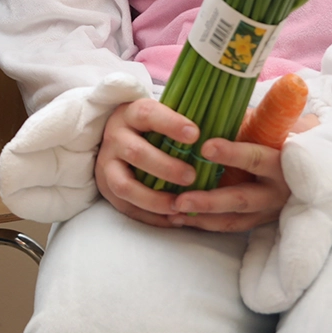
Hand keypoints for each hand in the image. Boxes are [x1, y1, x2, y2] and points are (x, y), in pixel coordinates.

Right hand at [94, 97, 202, 226]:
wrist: (114, 140)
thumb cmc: (149, 128)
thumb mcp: (159, 117)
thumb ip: (183, 124)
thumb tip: (224, 132)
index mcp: (131, 114)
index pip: (147, 114)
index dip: (170, 124)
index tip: (195, 135)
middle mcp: (115, 137)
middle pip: (135, 152)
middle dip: (165, 167)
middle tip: (192, 176)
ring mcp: (107, 164)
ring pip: (125, 185)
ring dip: (154, 198)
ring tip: (179, 205)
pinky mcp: (107, 189)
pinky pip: (126, 207)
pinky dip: (151, 216)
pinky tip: (173, 218)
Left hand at [168, 113, 317, 232]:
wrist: (309, 168)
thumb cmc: (280, 138)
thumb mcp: (269, 126)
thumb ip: (245, 121)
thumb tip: (211, 107)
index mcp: (282, 163)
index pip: (255, 158)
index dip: (231, 153)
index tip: (205, 147)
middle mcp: (276, 191)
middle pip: (241, 199)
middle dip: (210, 201)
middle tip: (181, 199)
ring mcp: (266, 210)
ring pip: (232, 219)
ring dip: (202, 216)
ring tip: (173, 210)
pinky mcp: (257, 222)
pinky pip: (228, 226)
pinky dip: (203, 223)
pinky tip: (178, 218)